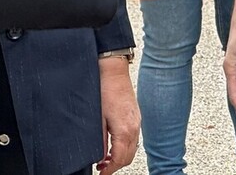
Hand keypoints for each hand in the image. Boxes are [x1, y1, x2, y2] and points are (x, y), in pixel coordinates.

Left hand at [96, 57, 139, 172]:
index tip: (101, 173)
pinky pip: (134, 138)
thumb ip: (100, 141)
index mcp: (125, 130)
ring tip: (105, 158)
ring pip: (133, 148)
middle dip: (115, 166)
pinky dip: (125, 146)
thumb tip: (99, 157)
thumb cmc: (105, 89)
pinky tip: (114, 144)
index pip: (120, 159)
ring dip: (120, 156)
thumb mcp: (98, 119)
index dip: (109, 170)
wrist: (113, 71)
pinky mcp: (135, 116)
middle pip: (129, 157)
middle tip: (101, 168)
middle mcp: (134, 127)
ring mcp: (137, 121)